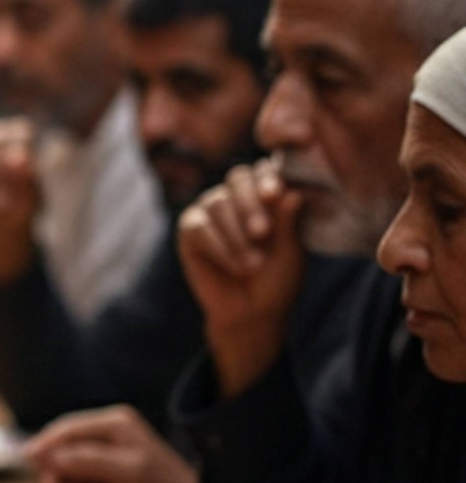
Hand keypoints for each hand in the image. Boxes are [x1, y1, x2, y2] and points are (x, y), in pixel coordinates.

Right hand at [24, 404, 203, 482]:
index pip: (69, 428)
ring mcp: (103, 462)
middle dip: (55, 475)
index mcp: (114, 424)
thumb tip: (48, 456)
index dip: (45, 443)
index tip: (26, 458)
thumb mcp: (128, 472)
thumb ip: (87, 460)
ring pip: (66, 472)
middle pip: (62, 451)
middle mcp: (106, 439)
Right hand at [176, 160, 307, 395]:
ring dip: (237, 235)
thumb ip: (289, 220)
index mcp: (266, 194)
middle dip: (250, 204)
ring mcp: (211, 209)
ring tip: (253, 265)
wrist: (251, 312)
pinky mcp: (190, 228)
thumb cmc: (277, 278)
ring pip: (218, 203)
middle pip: (237, 179)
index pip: (265, 171)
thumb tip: (292, 191)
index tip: (275, 194)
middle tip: (262, 233)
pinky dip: (219, 246)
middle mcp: (237, 196)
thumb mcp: (291, 250)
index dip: (268, 178)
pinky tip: (235, 266)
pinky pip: (199, 226)